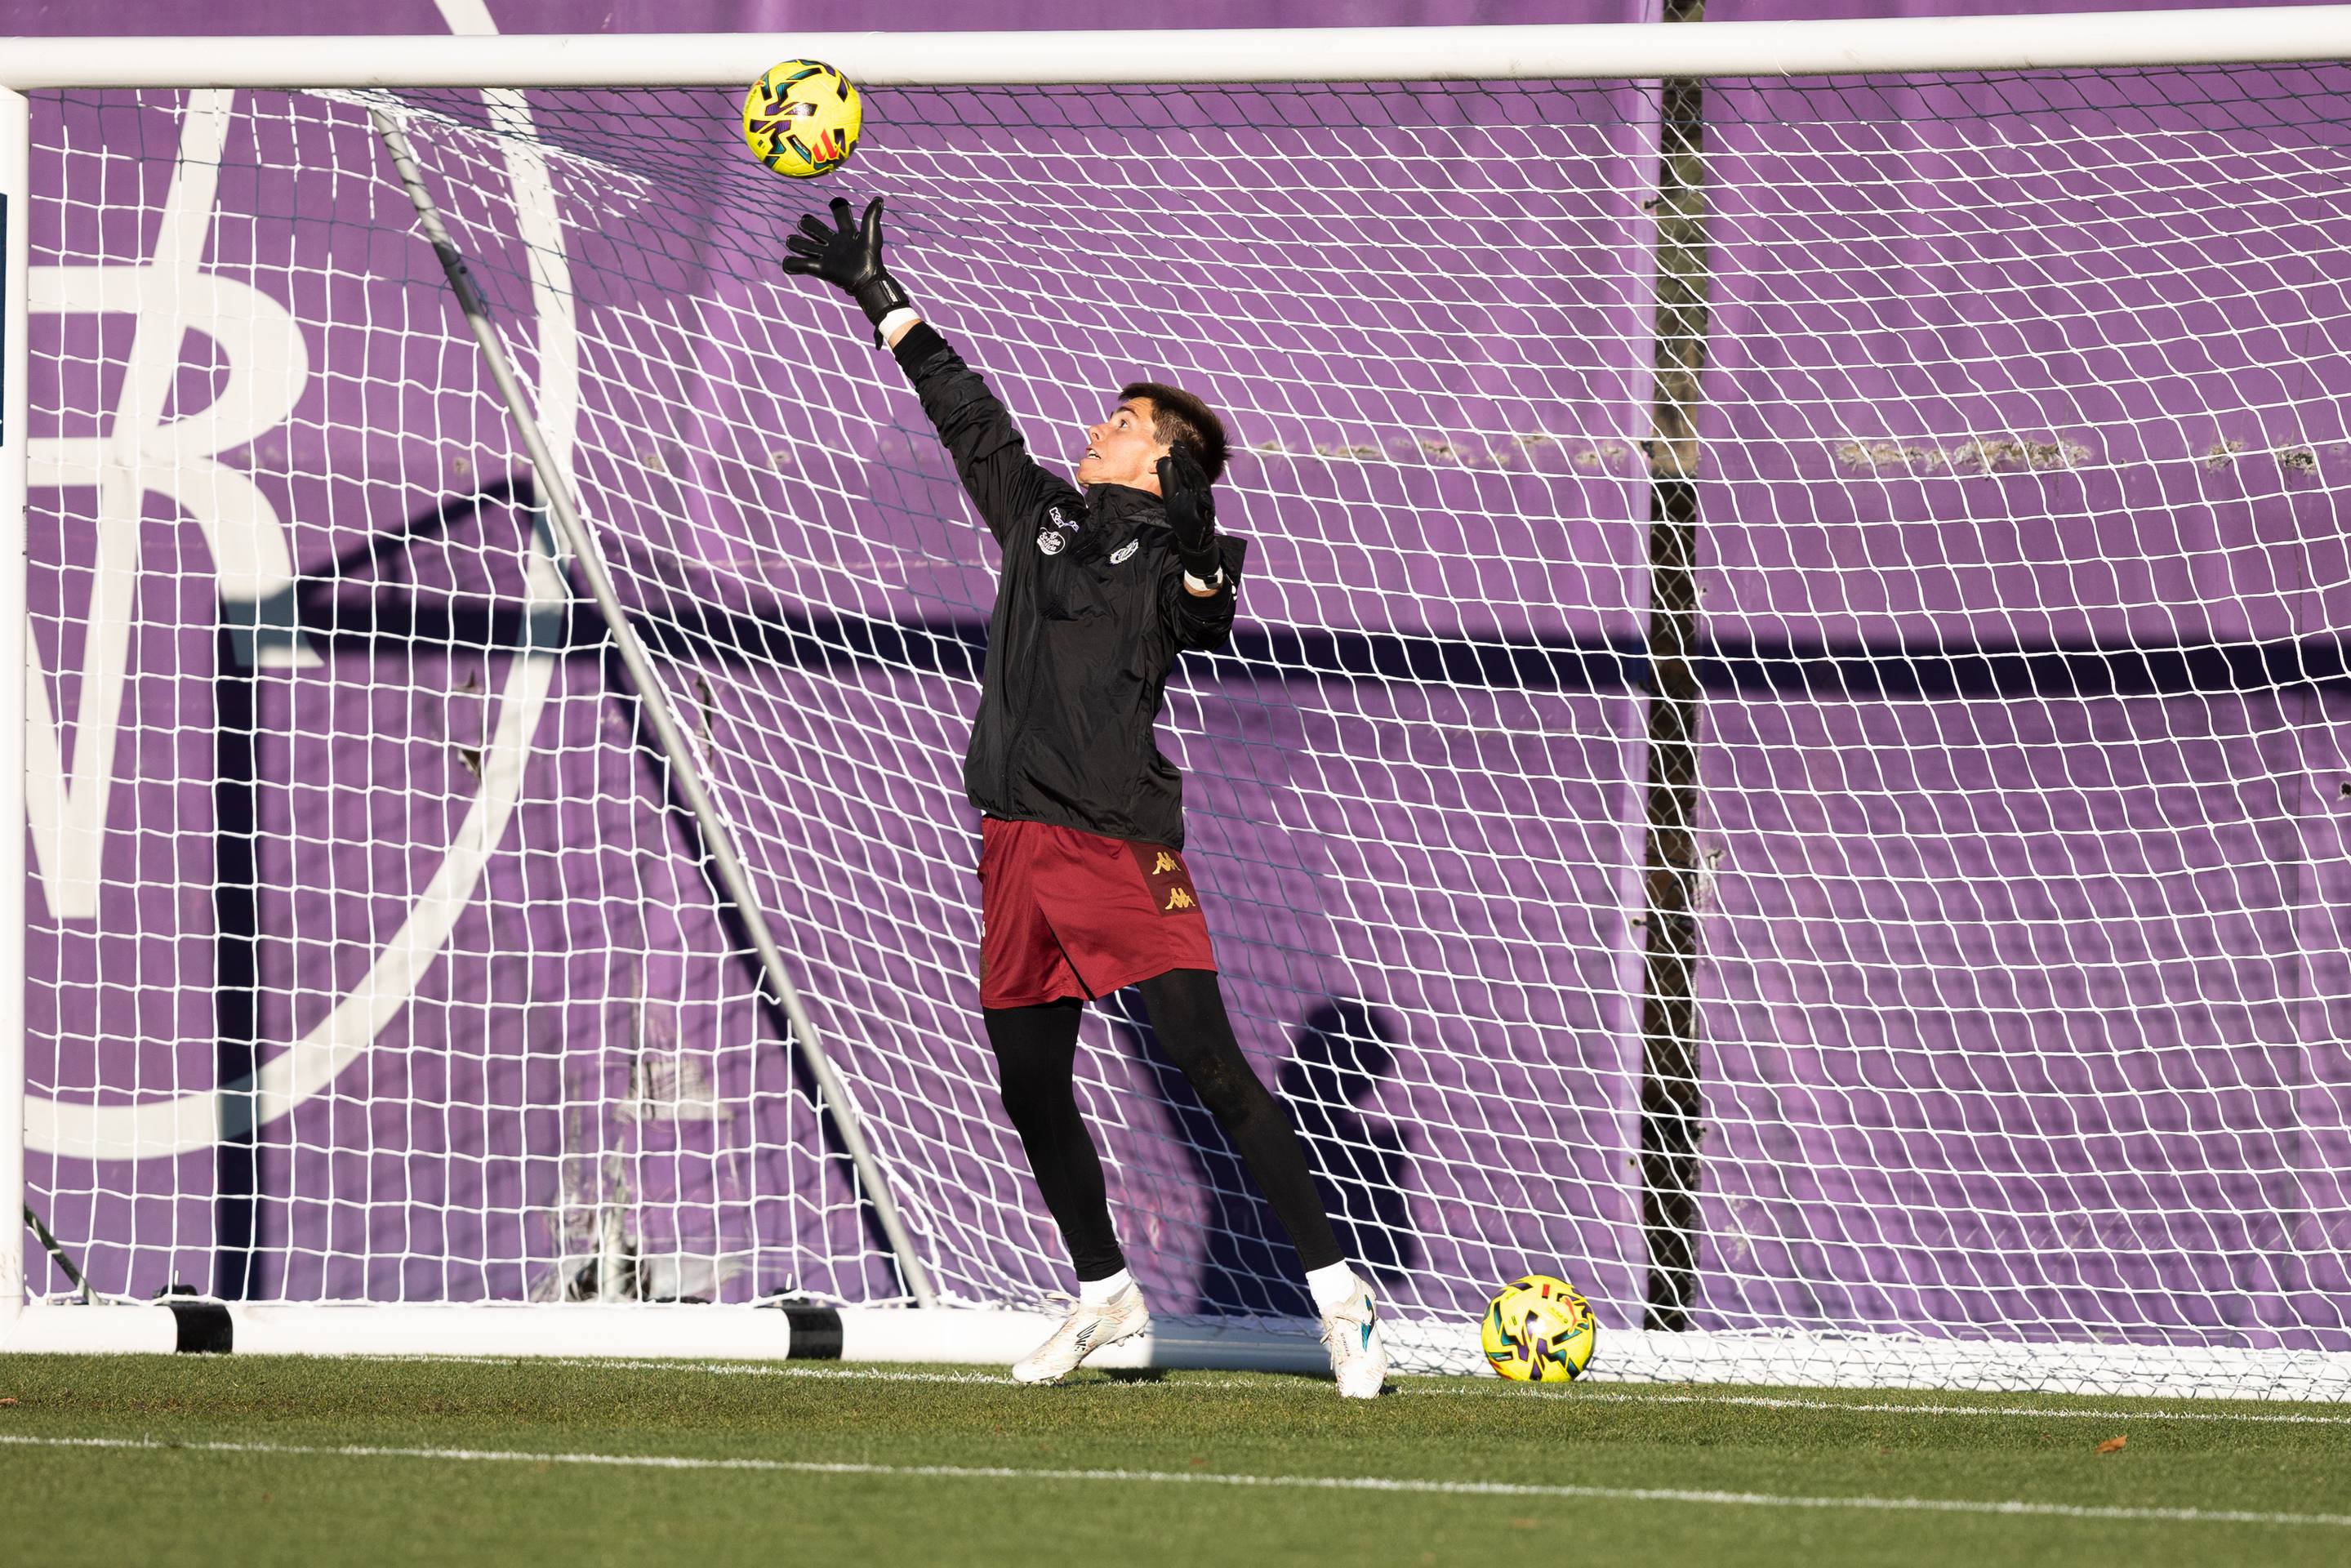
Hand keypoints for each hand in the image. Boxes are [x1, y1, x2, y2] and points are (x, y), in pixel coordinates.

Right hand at [781, 195, 911, 326]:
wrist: (868, 282)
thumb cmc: (871, 259)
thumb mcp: (871, 235)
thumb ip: (870, 217)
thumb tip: (878, 199)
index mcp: (848, 235)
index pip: (841, 217)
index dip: (838, 208)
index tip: (835, 203)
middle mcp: (836, 244)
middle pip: (819, 231)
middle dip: (810, 226)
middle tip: (802, 221)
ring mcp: (827, 257)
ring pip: (808, 247)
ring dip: (798, 243)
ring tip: (789, 240)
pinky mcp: (821, 269)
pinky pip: (804, 265)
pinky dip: (793, 264)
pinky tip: (786, 263)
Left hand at [1157, 442, 1220, 579]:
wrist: (1194, 540)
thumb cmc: (1184, 518)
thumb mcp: (1172, 497)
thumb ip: (1169, 481)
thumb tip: (1163, 462)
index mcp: (1192, 486)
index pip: (1186, 469)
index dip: (1181, 457)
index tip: (1174, 445)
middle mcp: (1200, 491)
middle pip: (1194, 472)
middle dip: (1187, 459)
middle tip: (1178, 446)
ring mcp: (1205, 502)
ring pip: (1201, 483)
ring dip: (1194, 471)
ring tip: (1187, 460)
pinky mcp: (1207, 514)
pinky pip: (1206, 503)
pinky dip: (1203, 494)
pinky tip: (1199, 486)